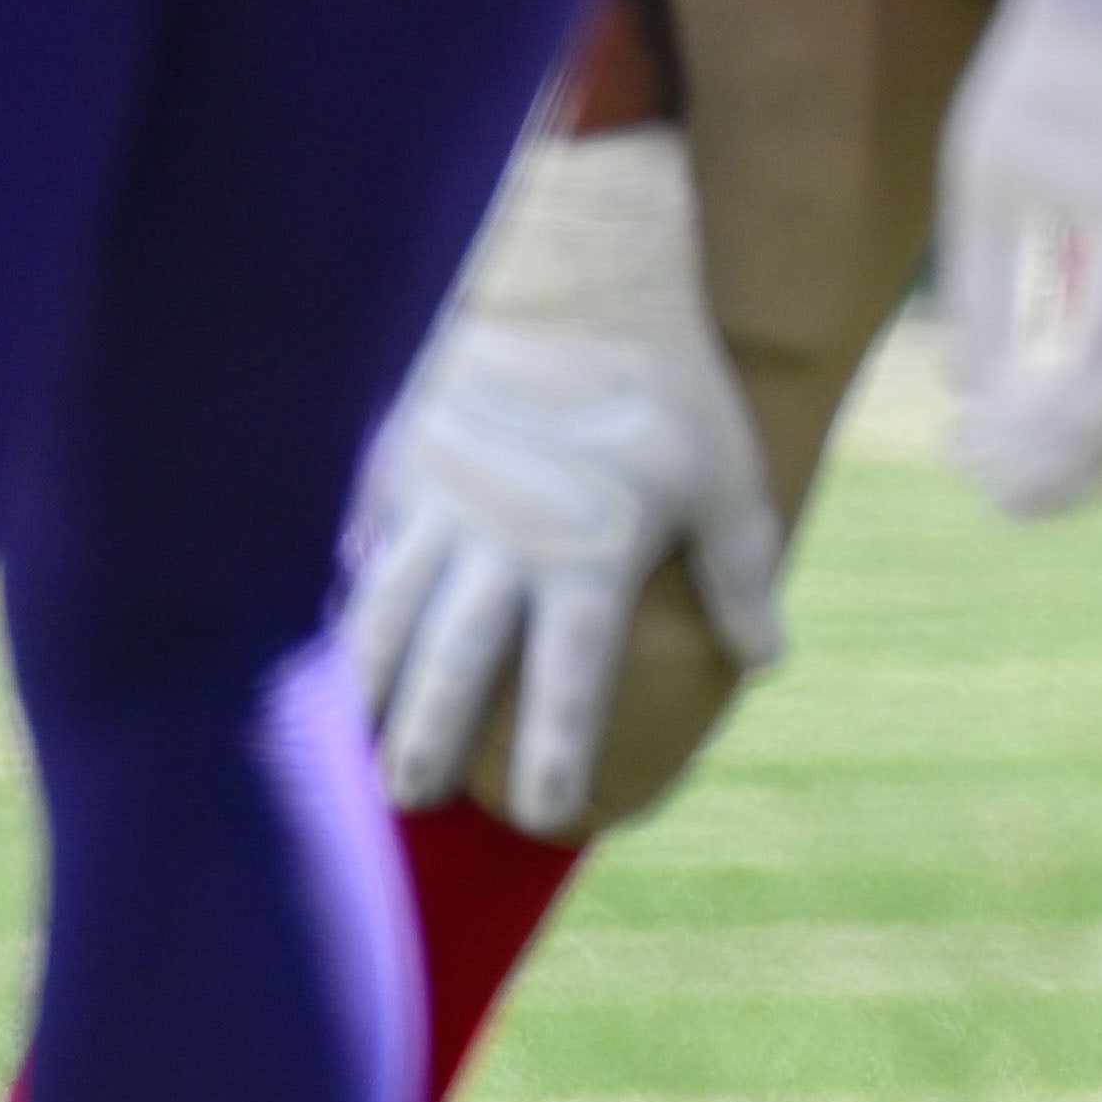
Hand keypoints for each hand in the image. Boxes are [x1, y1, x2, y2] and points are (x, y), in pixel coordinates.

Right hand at [347, 127, 785, 835]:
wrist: (582, 283)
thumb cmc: (669, 389)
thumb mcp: (728, 482)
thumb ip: (741, 576)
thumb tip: (767, 659)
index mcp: (590, 558)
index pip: (572, 683)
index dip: (559, 756)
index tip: (548, 818)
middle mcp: (503, 545)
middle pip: (454, 667)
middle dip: (426, 739)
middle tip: (408, 801)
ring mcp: (439, 506)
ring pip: (387, 617)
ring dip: (369, 685)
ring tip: (352, 740)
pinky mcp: (398, 466)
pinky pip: (366, 546)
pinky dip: (350, 595)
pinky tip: (335, 632)